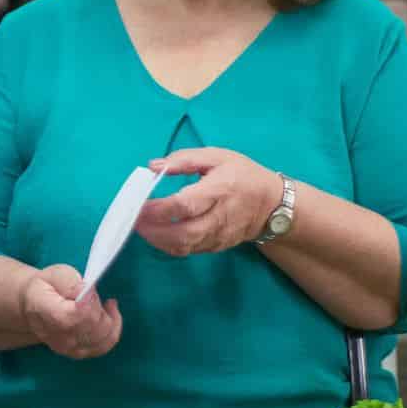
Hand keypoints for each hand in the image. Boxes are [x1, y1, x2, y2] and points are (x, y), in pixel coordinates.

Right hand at [19, 265, 121, 359]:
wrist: (32, 306)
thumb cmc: (44, 287)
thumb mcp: (53, 274)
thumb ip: (69, 280)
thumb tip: (85, 291)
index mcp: (46, 312)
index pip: (76, 315)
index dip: (90, 302)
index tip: (88, 289)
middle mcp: (57, 336)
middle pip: (94, 326)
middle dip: (100, 307)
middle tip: (92, 293)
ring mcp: (68, 348)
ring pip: (104, 337)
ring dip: (109, 318)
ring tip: (104, 304)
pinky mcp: (78, 353)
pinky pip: (104, 345)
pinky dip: (112, 329)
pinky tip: (109, 316)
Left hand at [134, 148, 283, 256]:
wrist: (272, 204)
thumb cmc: (242, 175)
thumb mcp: (217, 156)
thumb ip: (184, 159)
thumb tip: (153, 166)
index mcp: (220, 190)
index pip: (186, 205)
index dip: (160, 208)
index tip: (140, 204)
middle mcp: (220, 217)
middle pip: (184, 233)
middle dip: (154, 230)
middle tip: (134, 220)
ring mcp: (219, 236)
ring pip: (185, 246)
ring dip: (158, 240)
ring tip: (141, 227)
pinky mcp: (217, 246)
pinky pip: (189, 250)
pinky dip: (168, 245)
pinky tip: (157, 234)